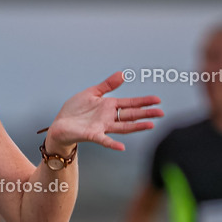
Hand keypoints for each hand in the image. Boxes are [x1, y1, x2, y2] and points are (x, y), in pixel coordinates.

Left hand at [46, 72, 162, 151]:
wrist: (60, 124)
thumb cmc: (75, 110)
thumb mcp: (91, 93)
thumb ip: (107, 85)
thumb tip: (122, 74)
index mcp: (109, 106)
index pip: (130, 103)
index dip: (144, 102)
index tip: (157, 100)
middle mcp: (109, 118)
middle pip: (131, 115)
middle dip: (146, 114)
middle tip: (161, 113)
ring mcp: (102, 127)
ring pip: (123, 127)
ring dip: (137, 127)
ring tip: (151, 126)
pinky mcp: (92, 135)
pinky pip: (104, 140)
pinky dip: (112, 144)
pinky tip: (122, 147)